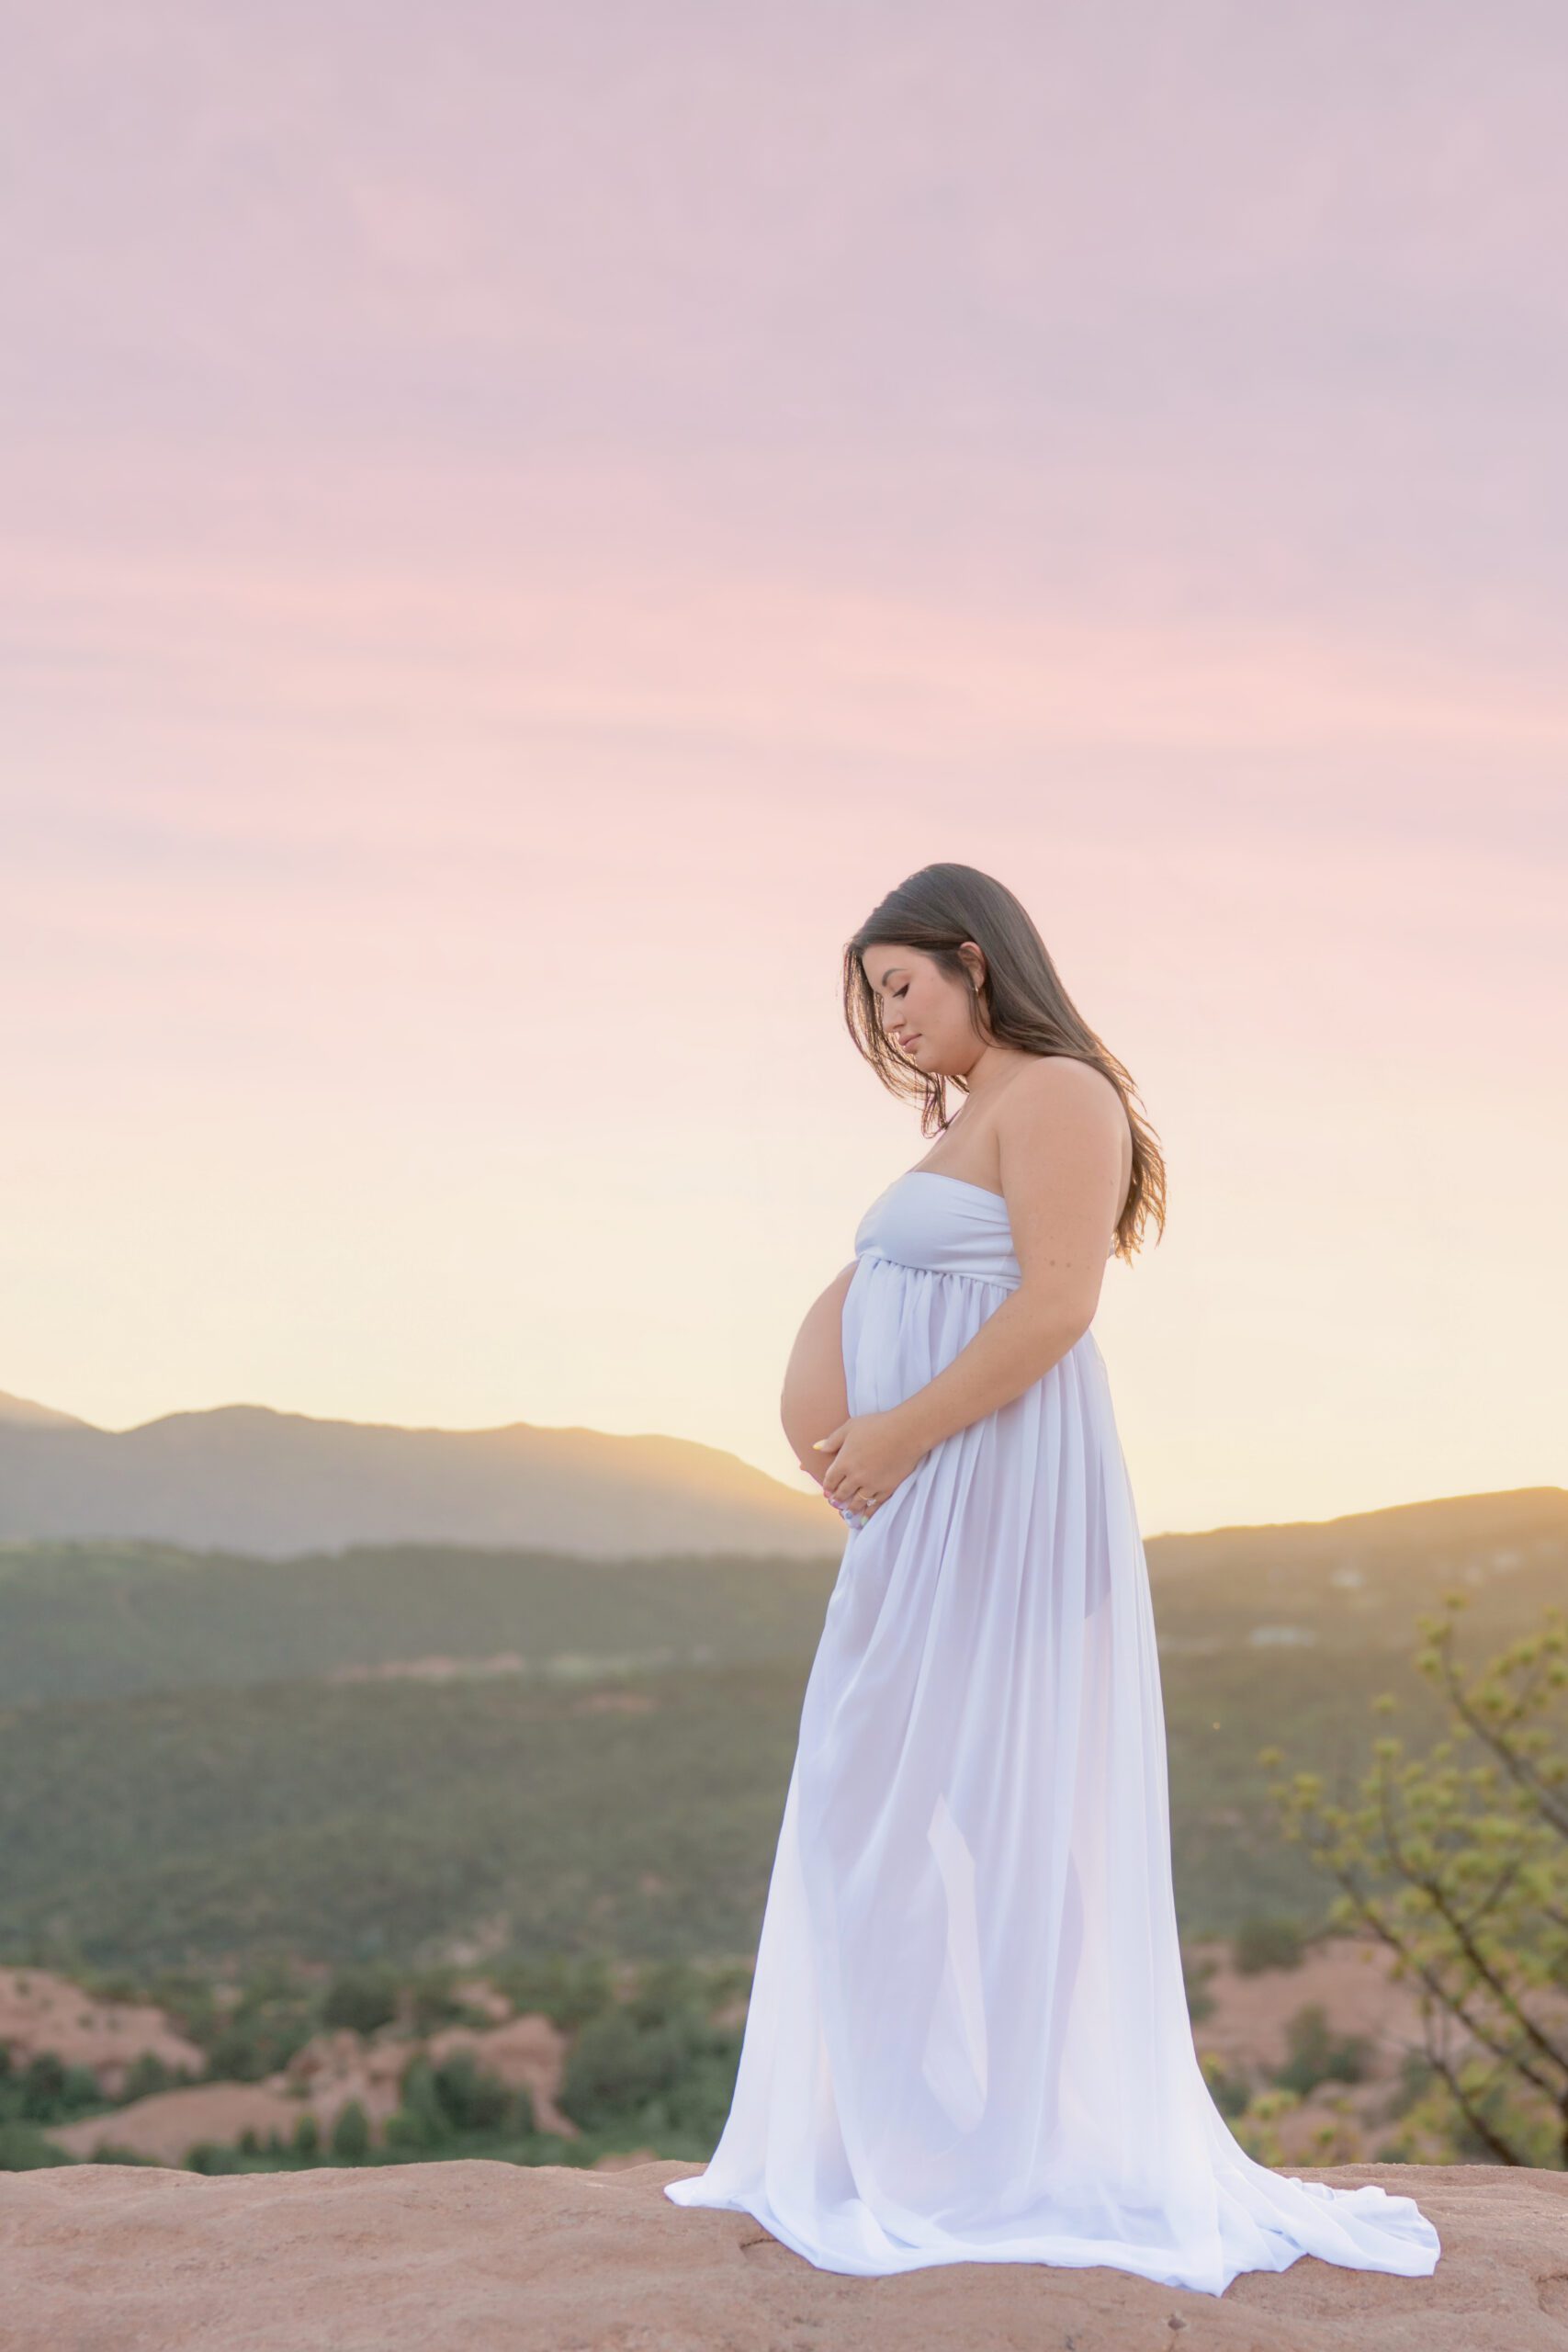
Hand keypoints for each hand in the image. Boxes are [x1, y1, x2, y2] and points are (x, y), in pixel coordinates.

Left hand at [811, 1410, 923, 1524]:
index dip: (827, 1486)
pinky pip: (875, 1505)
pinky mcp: (887, 1489)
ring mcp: (871, 1485)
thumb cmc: (877, 1425)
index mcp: (844, 1462)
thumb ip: (832, 1440)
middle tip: (835, 1502)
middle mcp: (855, 1477)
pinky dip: (869, 1512)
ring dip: (851, 1508)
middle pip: (842, 1493)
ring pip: (857, 1502)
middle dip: (837, 1499)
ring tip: (848, 1511)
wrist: (906, 1432)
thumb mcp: (850, 1427)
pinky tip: (865, 1516)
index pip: (830, 1480)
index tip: (827, 1490)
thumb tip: (817, 1448)